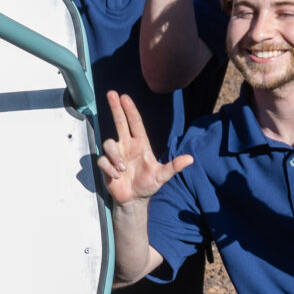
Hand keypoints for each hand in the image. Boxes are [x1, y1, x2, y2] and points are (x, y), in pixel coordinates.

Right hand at [94, 89, 190, 207]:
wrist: (133, 200)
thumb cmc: (148, 185)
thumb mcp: (162, 176)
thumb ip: (174, 167)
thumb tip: (191, 159)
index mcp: (140, 145)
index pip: (135, 123)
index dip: (130, 110)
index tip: (124, 97)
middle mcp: (126, 146)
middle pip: (119, 122)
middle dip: (115, 107)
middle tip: (111, 93)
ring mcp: (115, 155)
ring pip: (109, 144)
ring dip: (115, 156)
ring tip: (122, 169)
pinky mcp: (106, 165)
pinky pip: (103, 160)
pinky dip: (109, 168)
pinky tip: (116, 176)